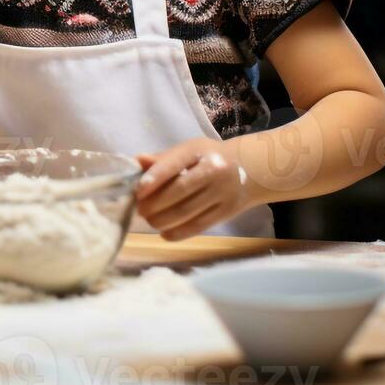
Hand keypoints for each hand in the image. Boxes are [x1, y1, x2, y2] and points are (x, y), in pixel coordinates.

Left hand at [134, 138, 253, 240]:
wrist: (249, 169)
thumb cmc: (207, 158)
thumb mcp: (188, 151)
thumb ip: (162, 159)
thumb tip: (135, 162)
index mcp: (198, 151)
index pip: (174, 164)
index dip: (154, 178)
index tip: (138, 191)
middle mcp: (213, 170)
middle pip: (179, 191)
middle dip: (154, 204)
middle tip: (140, 210)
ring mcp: (222, 192)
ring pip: (187, 211)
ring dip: (162, 220)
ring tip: (150, 220)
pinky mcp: (226, 212)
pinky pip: (198, 226)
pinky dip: (178, 233)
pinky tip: (164, 233)